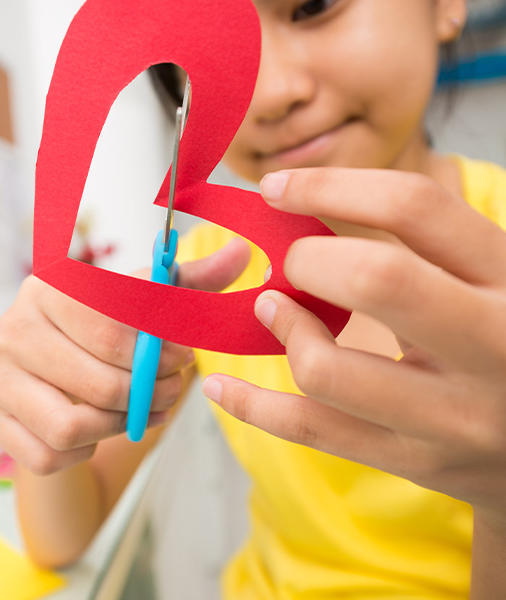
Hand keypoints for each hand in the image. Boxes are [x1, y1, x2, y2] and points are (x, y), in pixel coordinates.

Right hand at [0, 237, 249, 474]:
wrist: (54, 372)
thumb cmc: (106, 333)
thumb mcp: (146, 304)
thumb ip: (189, 281)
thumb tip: (242, 250)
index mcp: (49, 289)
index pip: (111, 329)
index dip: (159, 353)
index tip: (185, 360)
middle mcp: (12, 328)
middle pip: (97, 382)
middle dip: (148, 395)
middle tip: (170, 393)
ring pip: (71, 425)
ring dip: (119, 425)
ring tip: (140, 411)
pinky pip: (47, 454)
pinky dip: (84, 450)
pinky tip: (99, 428)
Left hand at [203, 167, 505, 523]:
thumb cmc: (502, 341)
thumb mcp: (484, 280)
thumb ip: (416, 248)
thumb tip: (306, 217)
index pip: (413, 206)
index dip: (329, 187)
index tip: (277, 187)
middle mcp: (491, 344)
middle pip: (375, 278)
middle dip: (307, 260)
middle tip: (290, 263)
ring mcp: (450, 415)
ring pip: (327, 368)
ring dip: (283, 329)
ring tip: (272, 312)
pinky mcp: (412, 460)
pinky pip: (311, 430)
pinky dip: (253, 406)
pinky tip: (222, 387)